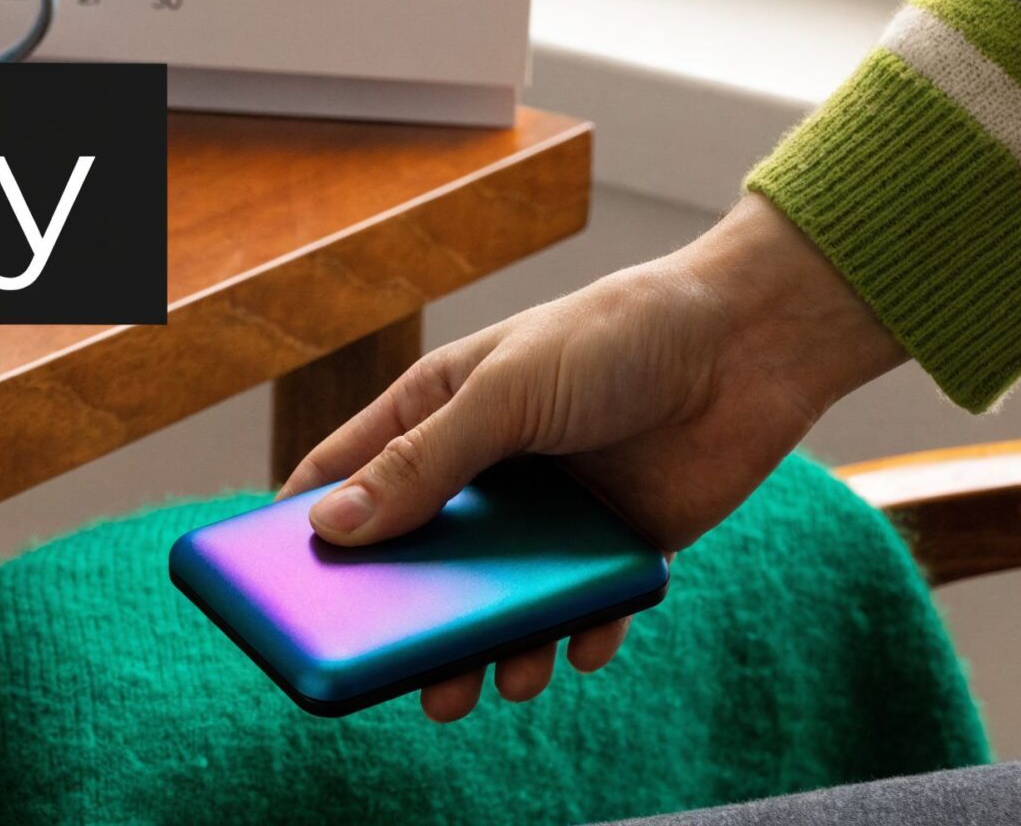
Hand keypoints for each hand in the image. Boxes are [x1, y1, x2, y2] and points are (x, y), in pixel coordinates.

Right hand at [280, 195, 905, 721]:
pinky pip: (581, 611)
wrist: (747, 345)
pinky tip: (580, 644)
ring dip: (493, 649)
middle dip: (404, 623)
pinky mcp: (614, 547)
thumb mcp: (505, 395)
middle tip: (395, 675)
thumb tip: (331, 527)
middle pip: (419, 562)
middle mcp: (487, 470)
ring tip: (499, 681)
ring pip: (497, 602)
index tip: (272, 591)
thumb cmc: (616, 338)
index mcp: (439, 412)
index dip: (308, 527)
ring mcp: (550, 512)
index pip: (348, 476)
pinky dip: (577, 635)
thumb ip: (422, 464)